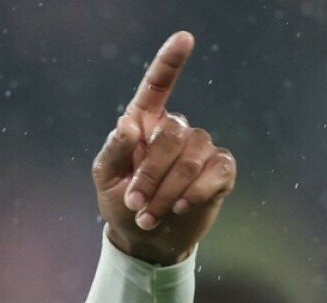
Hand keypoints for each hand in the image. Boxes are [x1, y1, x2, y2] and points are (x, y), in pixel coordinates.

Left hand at [92, 31, 236, 264]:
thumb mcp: (106, 178)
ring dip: (168, 189)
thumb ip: (114, 150)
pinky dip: (195, 190)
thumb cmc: (121, 203)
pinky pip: (216, 170)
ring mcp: (200, 149)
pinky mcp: (220, 171)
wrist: (146, 239)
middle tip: (134, 203)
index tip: (184, 38)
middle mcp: (174, 131)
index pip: (157, 87)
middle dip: (151, 173)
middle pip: (172, 132)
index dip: (169, 62)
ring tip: (150, 215)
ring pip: (192, 155)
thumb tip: (127, 122)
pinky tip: (180, 207)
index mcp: (143, 125)